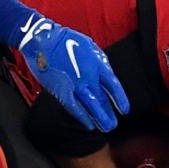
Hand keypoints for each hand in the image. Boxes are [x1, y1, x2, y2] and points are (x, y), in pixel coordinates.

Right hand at [17, 14, 128, 131]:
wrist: (43, 40)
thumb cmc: (66, 40)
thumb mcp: (90, 46)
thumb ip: (99, 62)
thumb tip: (105, 75)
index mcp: (97, 63)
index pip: (113, 85)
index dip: (120, 98)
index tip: (124, 110)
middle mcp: (88, 76)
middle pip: (102, 99)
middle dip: (108, 114)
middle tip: (113, 125)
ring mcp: (75, 84)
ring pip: (90, 106)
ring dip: (98, 118)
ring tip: (105, 127)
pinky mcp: (61, 89)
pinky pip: (74, 107)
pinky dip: (82, 116)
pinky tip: (88, 124)